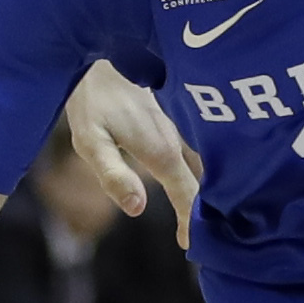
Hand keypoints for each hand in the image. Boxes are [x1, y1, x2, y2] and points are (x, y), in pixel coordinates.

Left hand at [62, 61, 203, 245]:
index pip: (187, 196)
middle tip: (212, 242)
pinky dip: (201, 172)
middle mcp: (178, 141)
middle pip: (201, 184)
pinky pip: (197, 152)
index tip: (193, 247)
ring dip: (208, 192)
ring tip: (211, 219)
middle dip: (208, 212)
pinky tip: (199, 183)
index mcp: (162, 151)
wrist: (102, 54)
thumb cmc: (92, 101)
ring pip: (204, 167)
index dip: (192, 222)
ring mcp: (180, 129)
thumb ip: (113, 175)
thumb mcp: (91, 142)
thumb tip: (137, 208)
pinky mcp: (177, 120)